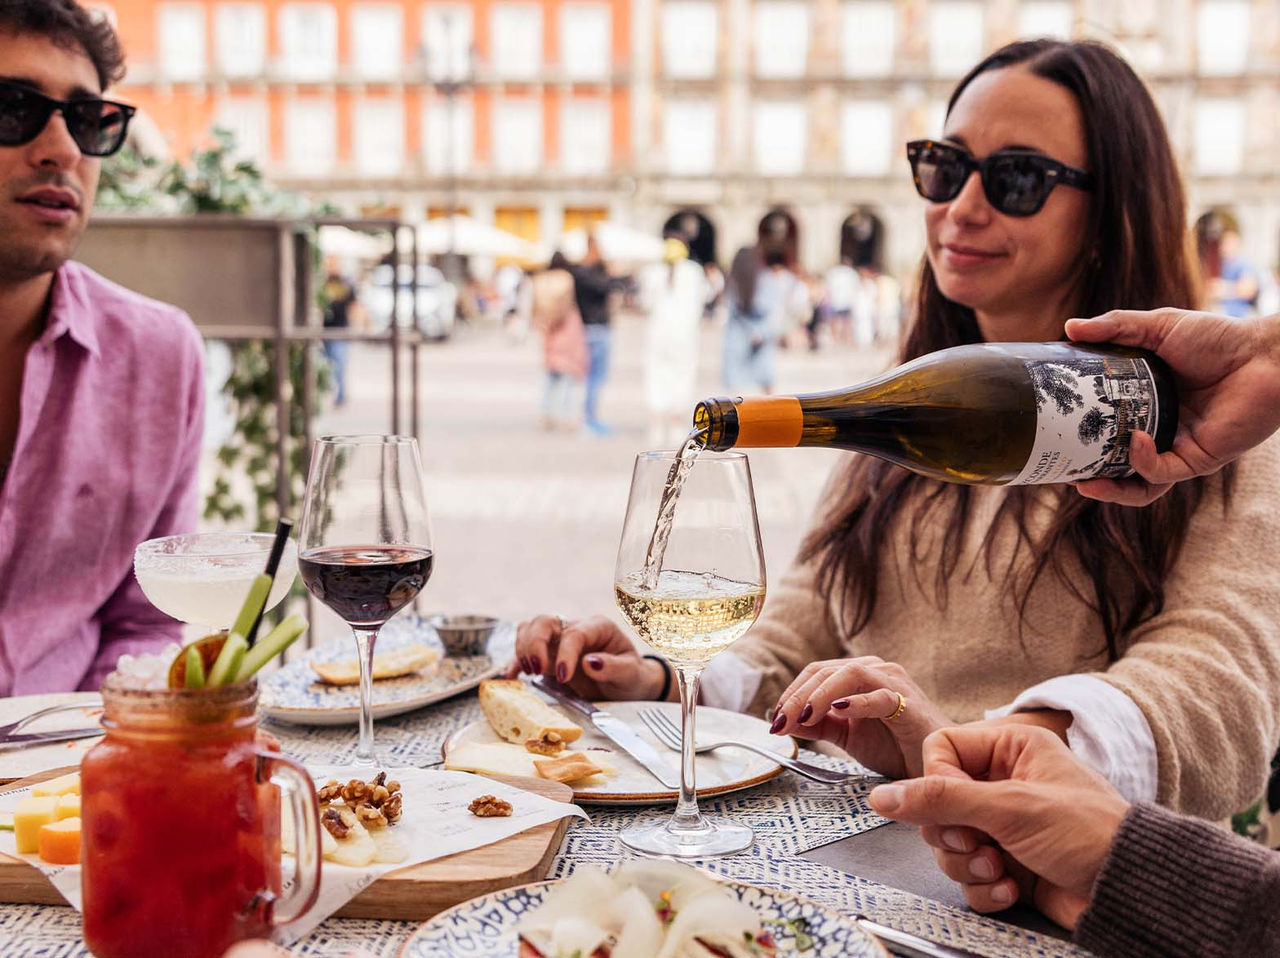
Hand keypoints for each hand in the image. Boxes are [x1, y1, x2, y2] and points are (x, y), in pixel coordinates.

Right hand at [506, 614, 666, 700]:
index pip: (574, 633)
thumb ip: (613, 667)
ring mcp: (559, 640)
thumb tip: (589, 662)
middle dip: (535, 644)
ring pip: (530, 629)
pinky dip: (515, 661)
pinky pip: (525, 649)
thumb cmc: (630, 676)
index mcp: (598, 627)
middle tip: (536, 668)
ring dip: (523, 648)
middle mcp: (575, 628)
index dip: (565, 653)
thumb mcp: (630, 674)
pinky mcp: (548, 655)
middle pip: (545, 621)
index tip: (563, 676)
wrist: (627, 684)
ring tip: (528, 672)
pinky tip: (511, 676)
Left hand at [769, 657, 950, 777]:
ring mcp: (894, 683)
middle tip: (779, 722)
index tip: (774, 721)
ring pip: (849, 673)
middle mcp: (876, 670)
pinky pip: (880, 695)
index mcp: (859, 675)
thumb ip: (819, 725)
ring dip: (818, 695)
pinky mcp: (910, 703)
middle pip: (825, 670)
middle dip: (796, 697)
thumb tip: (783, 720)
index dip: (790, 694)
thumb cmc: (896, 747)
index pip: (816, 673)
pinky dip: (857, 701)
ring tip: (801, 717)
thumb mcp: (847, 736)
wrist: (936, 768)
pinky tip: (839, 710)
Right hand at [867, 724, 1128, 930]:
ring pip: (946, 843)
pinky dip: (983, 887)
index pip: (940, 751)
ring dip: (966, 863)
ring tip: (997, 868)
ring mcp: (1002, 826)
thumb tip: (881, 796)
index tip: (954, 806)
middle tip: (976, 843)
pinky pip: (967, 875)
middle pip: (936, 802)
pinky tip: (1009, 888)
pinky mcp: (1005, 864)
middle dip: (951, 833)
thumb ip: (941, 799)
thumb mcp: (1010, 807)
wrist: (1130, 890)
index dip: (936, 781)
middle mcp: (1001, 783)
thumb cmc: (1089, 832)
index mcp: (1008, 748)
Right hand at [1065, 308, 1279, 505]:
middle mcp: (1160, 430)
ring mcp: (1178, 447)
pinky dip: (1143, 462)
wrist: (1267, 356)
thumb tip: (1068, 328)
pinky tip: (1134, 441)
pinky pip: (1162, 473)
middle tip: (1063, 468)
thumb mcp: (1158, 327)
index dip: (1080, 434)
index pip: (1105, 426)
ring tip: (1085, 482)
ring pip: (1138, 483)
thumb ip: (1114, 328)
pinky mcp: (1198, 459)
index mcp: (1146, 403)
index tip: (1052, 430)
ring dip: (1111, 489)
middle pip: (1116, 462)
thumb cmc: (1219, 339)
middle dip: (1088, 473)